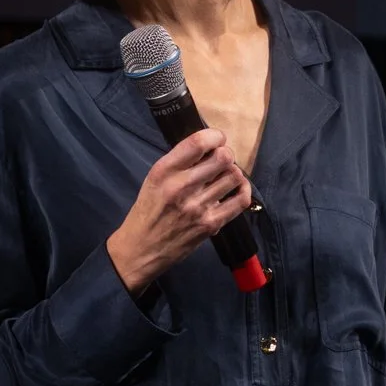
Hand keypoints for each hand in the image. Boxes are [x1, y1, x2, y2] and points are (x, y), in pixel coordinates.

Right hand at [106, 130, 252, 295]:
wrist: (141, 249)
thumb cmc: (147, 211)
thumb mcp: (154, 179)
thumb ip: (179, 163)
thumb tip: (209, 148)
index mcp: (164, 171)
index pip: (198, 143)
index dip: (215, 136)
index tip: (217, 140)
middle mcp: (181, 186)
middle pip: (222, 158)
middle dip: (226, 155)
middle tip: (221, 161)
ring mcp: (198, 207)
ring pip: (234, 176)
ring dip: (233, 172)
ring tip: (226, 176)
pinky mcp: (210, 224)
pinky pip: (240, 200)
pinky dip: (244, 190)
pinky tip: (237, 189)